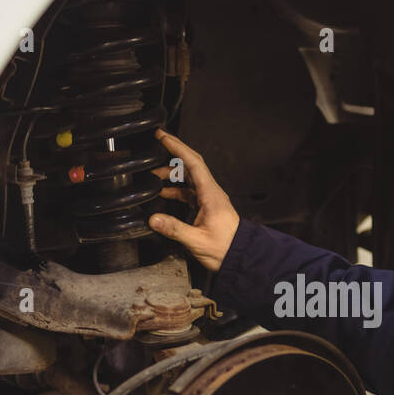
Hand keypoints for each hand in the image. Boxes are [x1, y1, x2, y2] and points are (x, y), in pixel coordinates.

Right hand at [149, 129, 239, 272]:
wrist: (241, 257)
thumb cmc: (226, 248)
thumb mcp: (197, 240)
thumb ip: (174, 229)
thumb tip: (154, 219)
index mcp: (211, 194)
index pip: (193, 163)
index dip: (177, 147)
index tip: (163, 137)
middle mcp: (211, 192)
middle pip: (191, 165)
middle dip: (173, 152)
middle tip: (157, 143)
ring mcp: (209, 199)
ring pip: (188, 178)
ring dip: (171, 174)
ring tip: (152, 176)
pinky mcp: (206, 207)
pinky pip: (189, 191)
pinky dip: (175, 189)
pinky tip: (163, 193)